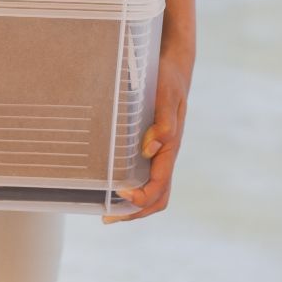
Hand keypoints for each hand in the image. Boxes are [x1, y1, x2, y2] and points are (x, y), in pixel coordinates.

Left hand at [104, 49, 191, 222]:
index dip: (140, 197)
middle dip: (134, 212)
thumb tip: (150, 150)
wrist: (174, 63)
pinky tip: (114, 183)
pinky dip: (133, 187)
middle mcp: (167, 154)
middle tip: (107, 217)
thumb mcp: (166, 96)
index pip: (159, 186)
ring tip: (109, 209)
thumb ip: (163, 123)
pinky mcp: (154, 144)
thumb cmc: (169, 79)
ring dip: (133, 204)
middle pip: (157, 196)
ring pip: (153, 188)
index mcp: (171, 148)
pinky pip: (147, 174)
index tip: (118, 194)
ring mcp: (161, 151)